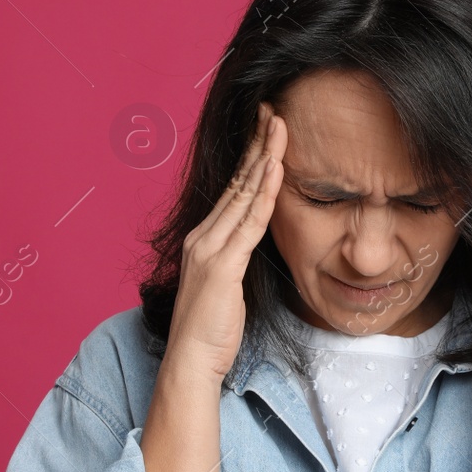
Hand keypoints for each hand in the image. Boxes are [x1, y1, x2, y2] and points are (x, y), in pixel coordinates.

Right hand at [167, 101, 287, 379]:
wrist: (191, 360)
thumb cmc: (209, 330)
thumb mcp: (225, 287)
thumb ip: (234, 261)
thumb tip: (249, 247)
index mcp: (204, 239)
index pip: (232, 191)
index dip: (250, 159)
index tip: (266, 132)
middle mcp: (203, 236)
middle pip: (237, 182)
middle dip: (257, 144)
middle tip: (274, 112)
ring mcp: (211, 249)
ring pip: (244, 194)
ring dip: (264, 157)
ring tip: (280, 127)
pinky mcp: (222, 266)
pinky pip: (249, 222)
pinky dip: (264, 193)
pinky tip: (276, 170)